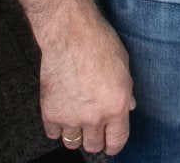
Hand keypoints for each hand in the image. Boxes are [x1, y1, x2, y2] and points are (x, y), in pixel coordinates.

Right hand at [37, 4, 135, 154]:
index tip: (111, 144)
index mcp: (116, 106)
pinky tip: (62, 114)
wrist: (70, 33)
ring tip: (77, 122)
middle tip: (93, 130)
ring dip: (76, 135)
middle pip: (94, 146)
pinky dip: (57, 127)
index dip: (114, 145)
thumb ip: (126, 93)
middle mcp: (94, 116)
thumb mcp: (124, 67)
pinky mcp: (50, 111)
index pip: (117, 141)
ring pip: (73, 143)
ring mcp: (71, 116)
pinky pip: (53, 133)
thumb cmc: (99, 43)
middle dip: (95, 139)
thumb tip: (128, 108)